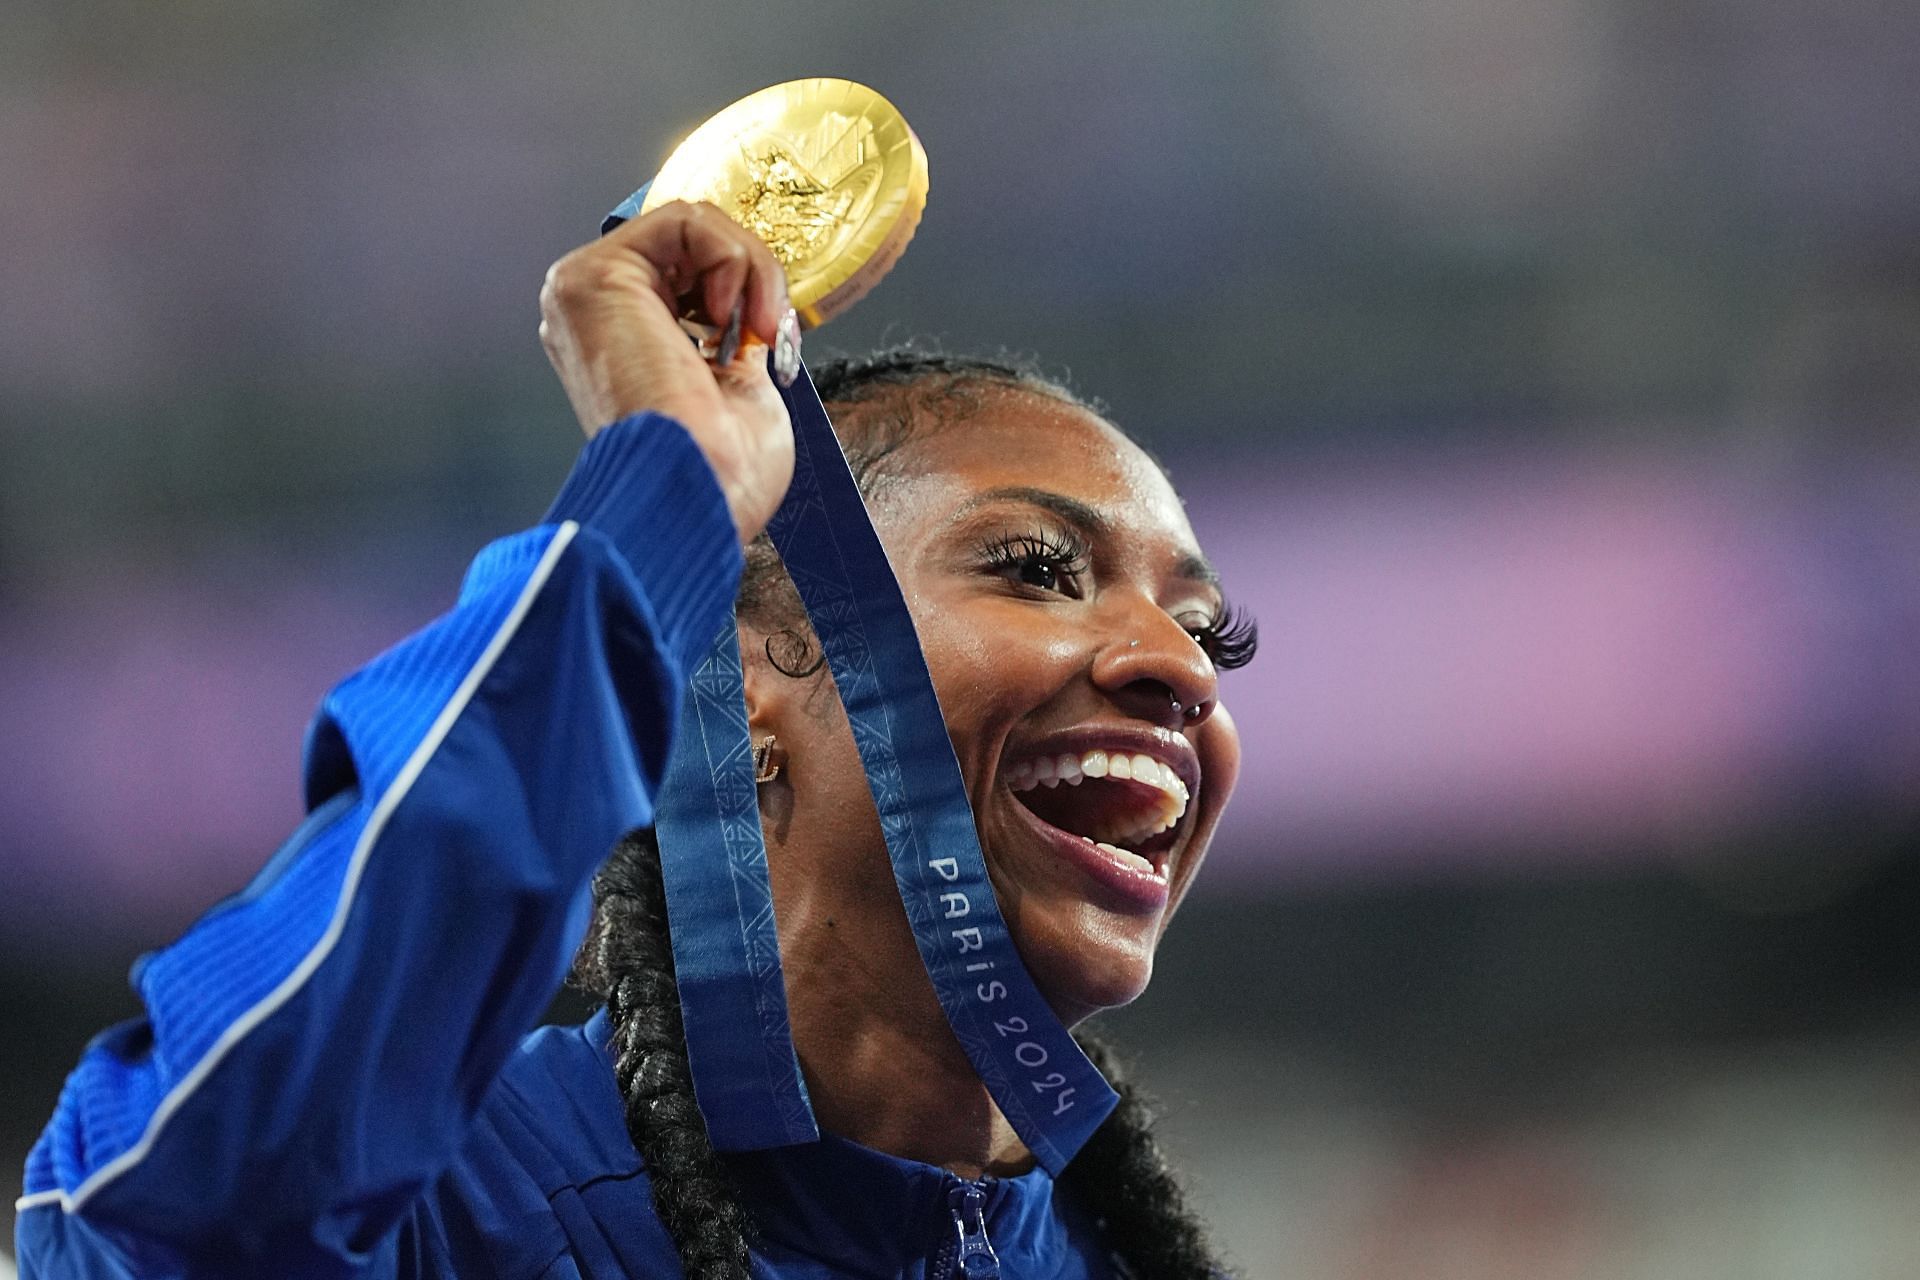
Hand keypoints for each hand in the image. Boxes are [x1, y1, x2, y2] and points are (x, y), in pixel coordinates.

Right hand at [538, 200, 801, 542]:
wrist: (700, 494)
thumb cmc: (721, 472)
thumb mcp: (739, 388)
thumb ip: (731, 338)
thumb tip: (753, 307)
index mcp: (621, 345)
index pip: (687, 275)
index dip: (744, 290)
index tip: (773, 337)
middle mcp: (593, 316)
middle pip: (689, 246)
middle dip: (752, 276)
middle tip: (772, 329)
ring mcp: (585, 293)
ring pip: (691, 228)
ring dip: (749, 268)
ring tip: (756, 325)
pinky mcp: (593, 277)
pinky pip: (683, 222)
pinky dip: (732, 257)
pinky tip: (730, 315)